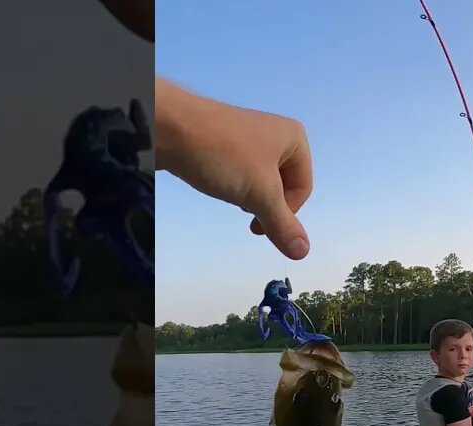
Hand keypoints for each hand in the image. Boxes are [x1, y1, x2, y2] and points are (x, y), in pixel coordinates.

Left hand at [156, 77, 312, 259]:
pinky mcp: (224, 141)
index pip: (302, 189)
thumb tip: (303, 252)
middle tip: (244, 209)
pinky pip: (239, 171)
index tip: (259, 223)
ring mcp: (248, 136)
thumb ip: (282, 224)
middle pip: (283, 185)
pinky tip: (216, 182)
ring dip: (248, 195)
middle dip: (266, 203)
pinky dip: (232, 183)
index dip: (285, 212)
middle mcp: (275, 134)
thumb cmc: (224, 155)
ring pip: (259, 180)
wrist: (169, 126)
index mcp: (294, 138)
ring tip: (228, 191)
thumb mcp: (260, 193)